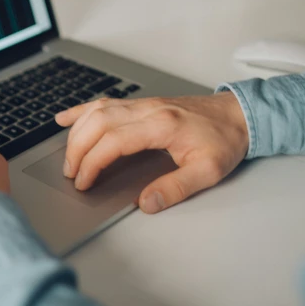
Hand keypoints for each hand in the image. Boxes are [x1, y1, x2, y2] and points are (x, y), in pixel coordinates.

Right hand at [55, 92, 248, 213]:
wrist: (239, 115)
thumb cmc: (225, 140)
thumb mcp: (208, 171)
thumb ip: (176, 187)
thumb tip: (146, 202)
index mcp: (162, 125)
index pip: (113, 141)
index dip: (92, 163)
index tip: (84, 182)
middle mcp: (147, 110)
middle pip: (98, 123)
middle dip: (77, 150)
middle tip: (71, 174)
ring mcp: (142, 104)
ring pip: (97, 111)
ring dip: (76, 133)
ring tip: (68, 157)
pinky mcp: (140, 104)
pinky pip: (104, 103)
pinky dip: (81, 111)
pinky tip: (65, 118)